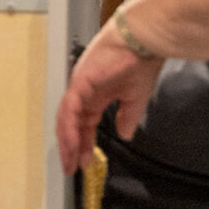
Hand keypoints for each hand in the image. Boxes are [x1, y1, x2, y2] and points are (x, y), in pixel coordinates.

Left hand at [56, 24, 164, 174]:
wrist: (143, 40)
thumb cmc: (141, 63)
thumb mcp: (136, 98)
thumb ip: (128, 117)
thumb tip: (125, 135)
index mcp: (97, 94)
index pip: (84, 123)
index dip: (83, 143)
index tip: (84, 163)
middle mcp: (84, 91)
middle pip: (71, 123)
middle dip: (70, 147)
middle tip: (71, 168)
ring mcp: (79, 86)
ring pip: (66, 118)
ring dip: (67, 142)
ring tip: (70, 163)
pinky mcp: (79, 82)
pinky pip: (70, 110)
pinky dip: (69, 129)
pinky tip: (72, 145)